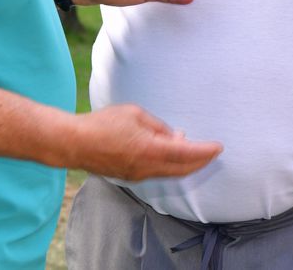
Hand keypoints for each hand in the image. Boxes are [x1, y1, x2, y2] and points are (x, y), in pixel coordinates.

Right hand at [70, 104, 221, 180]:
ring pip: (171, 174)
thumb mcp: (136, 114)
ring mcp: (138, 175)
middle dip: (201, 162)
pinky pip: (158, 173)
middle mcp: (146, 168)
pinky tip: (172, 155)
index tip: (218, 147)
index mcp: (150, 150)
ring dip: (186, 165)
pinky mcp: (130, 177)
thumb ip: (159, 126)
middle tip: (213, 152)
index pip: (186, 153)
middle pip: (183, 169)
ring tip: (196, 151)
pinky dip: (171, 166)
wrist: (74, 143)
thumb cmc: (103, 123)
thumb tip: (176, 137)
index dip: (205, 151)